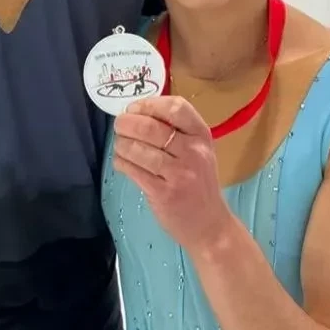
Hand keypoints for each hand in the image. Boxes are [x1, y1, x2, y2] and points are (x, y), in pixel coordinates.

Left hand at [113, 94, 231, 255]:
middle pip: (151, 127)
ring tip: (119, 146)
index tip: (134, 108)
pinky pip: (133, 170)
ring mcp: (179, 173)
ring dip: (121, 144)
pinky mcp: (164, 193)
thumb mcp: (198, 151)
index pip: (176, 107)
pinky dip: (121, 163)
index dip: (149, 104)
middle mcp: (193, 151)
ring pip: (138, 149)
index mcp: (202, 135)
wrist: (210, 225)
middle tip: (119, 125)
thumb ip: (176, 132)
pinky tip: (121, 162)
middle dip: (127, 123)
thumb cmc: (199, 184)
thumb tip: (136, 113)